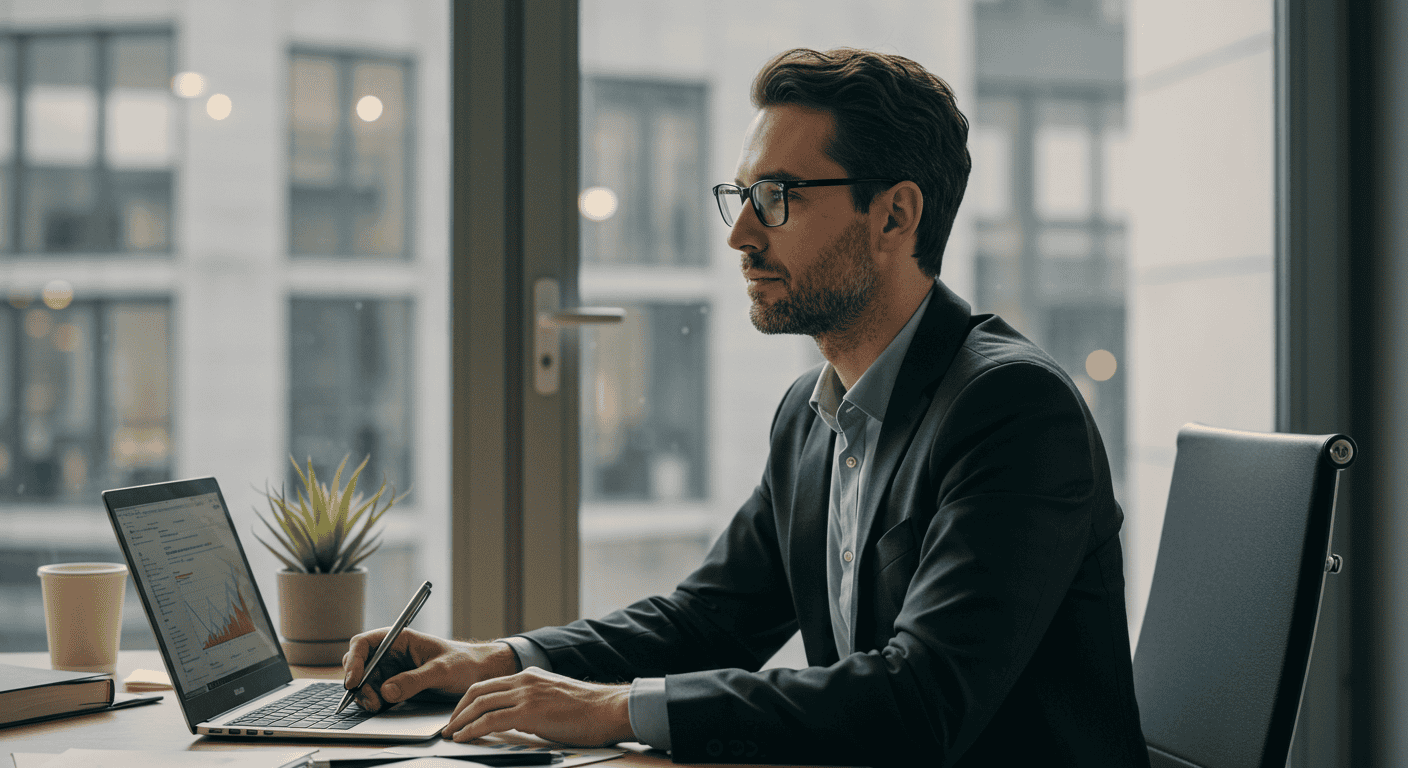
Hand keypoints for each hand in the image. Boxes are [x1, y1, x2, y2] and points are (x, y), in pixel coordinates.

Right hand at [342, 627, 517, 712]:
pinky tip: (382, 707)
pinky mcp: (396, 686)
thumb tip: (387, 690)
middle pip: (359, 664)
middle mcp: (391, 653)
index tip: (354, 680)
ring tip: (378, 706)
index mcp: (400, 639)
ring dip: (365, 695)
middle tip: (369, 699)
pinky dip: (373, 702)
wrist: (478, 674)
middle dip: (358, 682)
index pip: (364, 643)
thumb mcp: (441, 670)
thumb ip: (415, 680)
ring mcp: (392, 670)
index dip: (354, 660)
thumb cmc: (463, 663)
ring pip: (365, 682)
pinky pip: (376, 694)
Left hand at [442, 667, 633, 746]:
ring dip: (460, 721)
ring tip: (452, 734)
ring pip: (480, 704)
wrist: (608, 710)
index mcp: (530, 675)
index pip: (488, 684)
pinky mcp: (529, 711)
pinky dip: (472, 729)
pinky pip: (490, 719)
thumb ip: (533, 702)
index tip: (459, 714)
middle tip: (449, 725)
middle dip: (458, 710)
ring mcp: (526, 694)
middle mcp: (524, 680)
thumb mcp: (554, 698)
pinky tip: (465, 738)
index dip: (469, 700)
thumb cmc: (589, 710)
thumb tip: (517, 717)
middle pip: (478, 691)